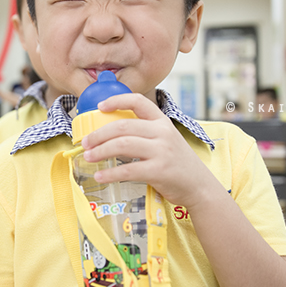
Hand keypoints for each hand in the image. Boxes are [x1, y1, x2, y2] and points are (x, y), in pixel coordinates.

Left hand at [80, 93, 221, 207]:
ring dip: (101, 151)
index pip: (138, 102)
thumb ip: (145, 133)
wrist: (199, 186)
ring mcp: (162, 151)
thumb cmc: (177, 163)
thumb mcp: (165, 140)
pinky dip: (110, 173)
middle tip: (85, 143)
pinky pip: (128, 169)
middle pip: (123, 126)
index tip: (100, 106)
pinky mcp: (159, 171)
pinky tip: (100, 176)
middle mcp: (163, 132)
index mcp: (162, 121)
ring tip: (88, 157)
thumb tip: (109, 133)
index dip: (117, 100)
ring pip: (123, 145)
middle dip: (99, 134)